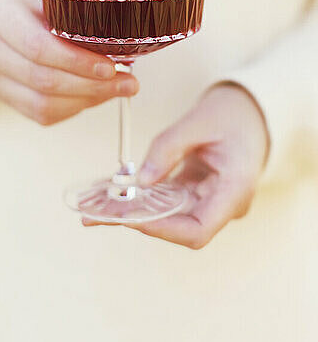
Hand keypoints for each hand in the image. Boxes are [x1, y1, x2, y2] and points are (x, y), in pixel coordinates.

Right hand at [0, 0, 138, 123]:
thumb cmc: (11, 11)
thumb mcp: (34, 1)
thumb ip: (66, 18)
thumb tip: (118, 39)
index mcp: (1, 19)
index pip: (40, 48)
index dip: (78, 62)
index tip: (112, 66)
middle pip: (45, 81)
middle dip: (94, 86)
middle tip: (129, 83)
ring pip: (44, 104)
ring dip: (89, 101)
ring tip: (119, 90)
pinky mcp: (5, 101)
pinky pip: (42, 115)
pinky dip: (75, 109)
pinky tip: (95, 97)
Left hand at [85, 84, 267, 247]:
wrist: (251, 110)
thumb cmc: (233, 113)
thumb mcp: (200, 120)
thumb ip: (170, 147)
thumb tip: (141, 179)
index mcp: (234, 190)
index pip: (197, 230)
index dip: (161, 230)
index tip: (129, 217)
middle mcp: (222, 204)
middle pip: (175, 226)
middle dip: (133, 221)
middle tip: (91, 214)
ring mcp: (208, 200)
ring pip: (166, 215)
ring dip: (130, 211)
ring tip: (90, 206)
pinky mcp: (195, 191)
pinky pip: (165, 200)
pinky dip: (140, 196)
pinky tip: (110, 192)